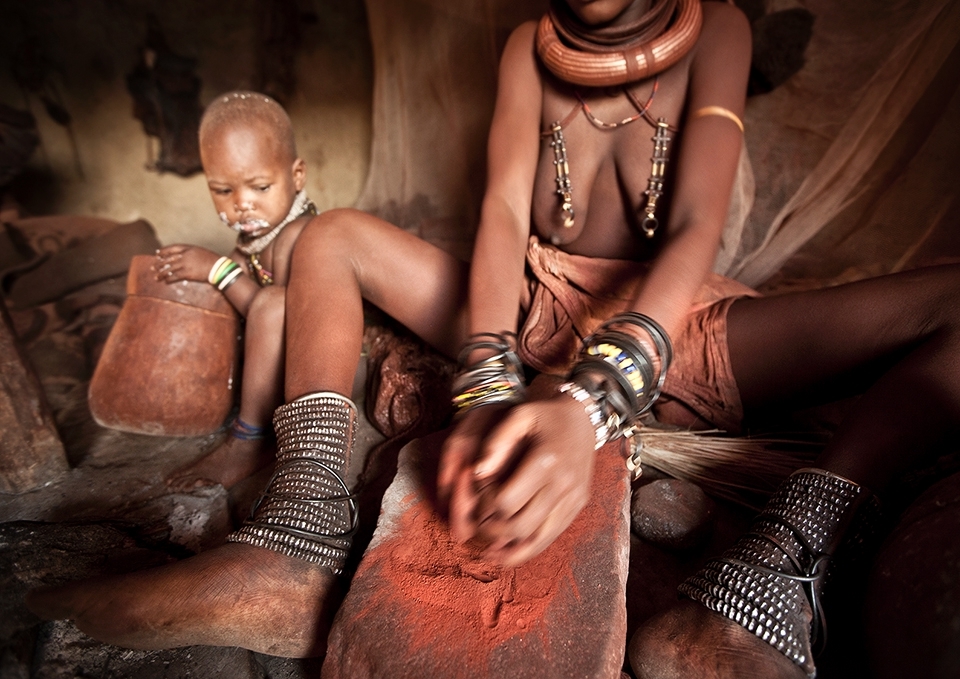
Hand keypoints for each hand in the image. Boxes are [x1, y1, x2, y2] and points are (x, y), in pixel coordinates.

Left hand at [154, 245, 221, 283]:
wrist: (219, 268)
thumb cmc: (211, 259)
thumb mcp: (200, 251)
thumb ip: (189, 253)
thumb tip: (179, 257)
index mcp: (188, 248)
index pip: (171, 248)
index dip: (163, 251)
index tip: (157, 254)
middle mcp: (185, 255)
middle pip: (168, 259)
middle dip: (159, 264)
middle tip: (153, 267)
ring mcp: (186, 264)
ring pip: (169, 269)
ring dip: (162, 274)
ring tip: (156, 277)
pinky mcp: (188, 274)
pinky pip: (175, 277)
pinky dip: (169, 280)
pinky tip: (166, 282)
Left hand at [440, 392, 597, 566]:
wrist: (581, 417)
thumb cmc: (542, 416)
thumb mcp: (517, 417)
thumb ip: (495, 444)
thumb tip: (477, 474)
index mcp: (545, 461)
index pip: (506, 502)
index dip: (485, 506)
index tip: (477, 498)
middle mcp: (563, 483)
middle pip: (521, 526)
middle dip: (494, 531)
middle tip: (478, 524)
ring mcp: (573, 497)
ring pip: (538, 539)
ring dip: (510, 549)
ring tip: (489, 552)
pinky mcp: (578, 505)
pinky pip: (552, 536)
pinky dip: (530, 548)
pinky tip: (509, 551)